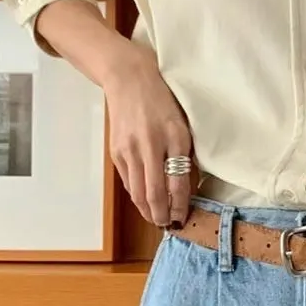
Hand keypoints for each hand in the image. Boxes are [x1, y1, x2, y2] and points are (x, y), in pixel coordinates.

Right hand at [103, 44, 194, 228]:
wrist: (128, 78)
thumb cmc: (163, 98)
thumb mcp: (183, 122)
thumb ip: (186, 152)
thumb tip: (189, 184)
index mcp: (175, 137)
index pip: (178, 182)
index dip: (180, 205)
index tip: (184, 218)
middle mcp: (151, 145)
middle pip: (154, 192)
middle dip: (162, 215)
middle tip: (169, 227)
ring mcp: (130, 149)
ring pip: (137, 191)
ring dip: (147, 210)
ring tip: (156, 220)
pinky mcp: (116, 151)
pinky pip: (127, 180)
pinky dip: (136, 195)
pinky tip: (144, 202)